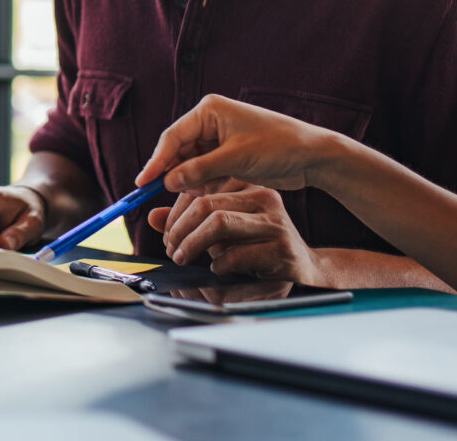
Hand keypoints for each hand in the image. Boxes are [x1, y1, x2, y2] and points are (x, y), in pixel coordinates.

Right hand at [135, 94, 346, 196]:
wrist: (312, 156)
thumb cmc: (278, 147)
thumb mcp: (235, 159)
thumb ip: (198, 170)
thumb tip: (167, 182)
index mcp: (210, 111)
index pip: (173, 137)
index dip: (156, 161)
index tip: (143, 182)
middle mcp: (211, 122)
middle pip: (178, 150)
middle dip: (173, 173)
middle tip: (160, 196)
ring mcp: (219, 139)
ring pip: (190, 164)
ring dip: (189, 181)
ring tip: (194, 195)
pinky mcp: (227, 155)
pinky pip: (204, 171)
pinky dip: (203, 183)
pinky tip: (206, 193)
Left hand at [147, 178, 320, 282]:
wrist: (303, 267)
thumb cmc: (257, 246)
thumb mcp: (222, 230)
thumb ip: (189, 222)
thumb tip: (152, 217)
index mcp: (248, 187)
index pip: (201, 190)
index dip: (176, 213)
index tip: (167, 233)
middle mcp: (264, 198)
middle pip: (206, 205)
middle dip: (180, 229)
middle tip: (171, 249)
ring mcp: (275, 223)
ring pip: (219, 224)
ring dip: (192, 245)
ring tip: (183, 258)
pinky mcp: (281, 250)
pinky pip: (236, 254)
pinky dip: (218, 265)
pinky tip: (217, 269)